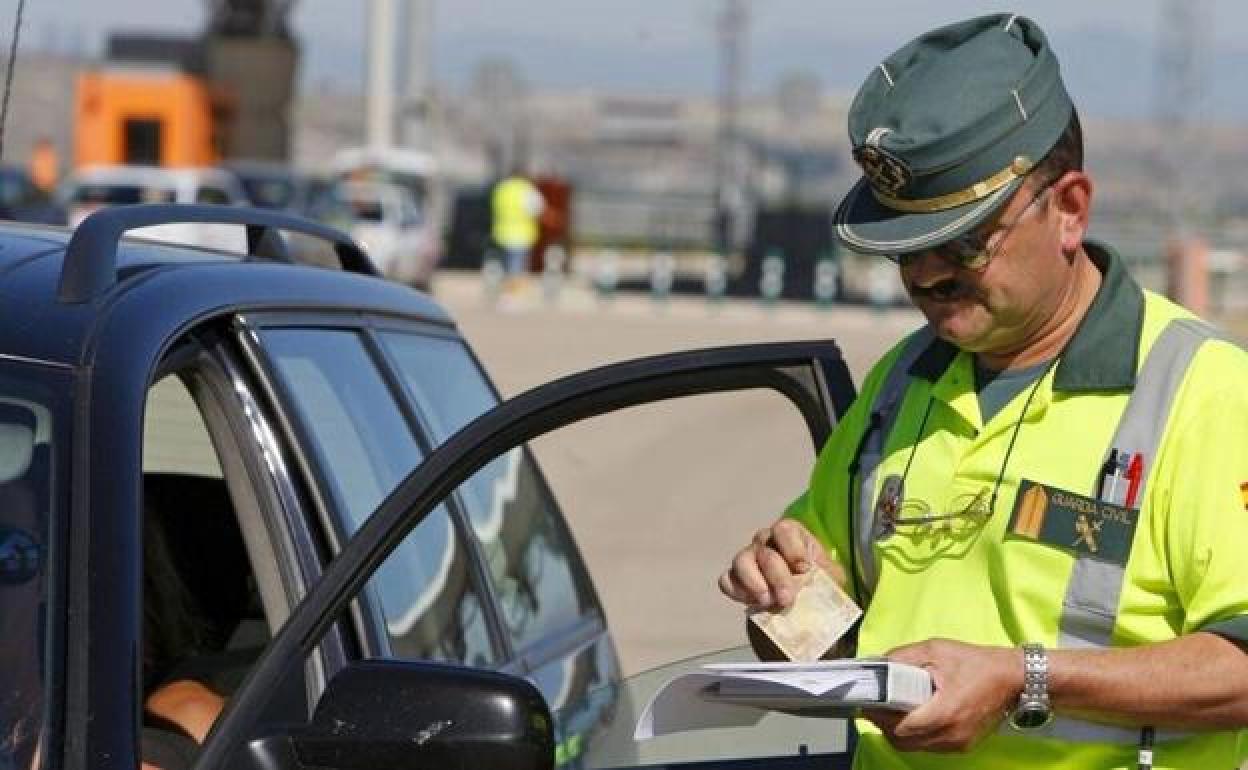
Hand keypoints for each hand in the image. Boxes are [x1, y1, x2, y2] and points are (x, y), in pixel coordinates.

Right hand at [717, 519, 839, 609]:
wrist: (802, 606)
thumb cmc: (818, 583)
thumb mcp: (831, 577)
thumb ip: (827, 574)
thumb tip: (819, 577)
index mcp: (790, 535)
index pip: (784, 529)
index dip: (793, 548)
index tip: (804, 569)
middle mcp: (765, 542)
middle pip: (765, 551)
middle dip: (777, 576)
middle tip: (786, 599)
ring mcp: (748, 559)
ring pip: (741, 561)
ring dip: (754, 582)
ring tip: (766, 601)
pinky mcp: (735, 579)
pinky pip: (727, 580)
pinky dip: (737, 591)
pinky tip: (753, 603)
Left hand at [863, 639, 1020, 752]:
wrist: (1012, 678)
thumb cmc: (975, 662)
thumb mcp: (935, 650)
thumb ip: (903, 657)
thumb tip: (877, 664)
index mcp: (945, 711)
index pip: (901, 727)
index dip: (879, 716)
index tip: (866, 704)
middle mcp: (951, 734)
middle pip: (903, 741)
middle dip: (884, 725)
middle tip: (875, 707)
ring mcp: (958, 743)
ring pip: (915, 747)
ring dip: (898, 732)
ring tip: (891, 710)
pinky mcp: (962, 745)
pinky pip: (929, 746)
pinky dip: (915, 735)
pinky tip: (912, 716)